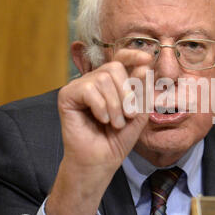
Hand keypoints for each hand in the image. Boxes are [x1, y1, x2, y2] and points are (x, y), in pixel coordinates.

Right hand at [46, 49, 152, 214]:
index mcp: (112, 83)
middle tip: (128, 115)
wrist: (101, 160)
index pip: (121, 58)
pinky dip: (100, 107)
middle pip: (114, 67)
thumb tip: (144, 66)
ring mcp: (80, 87)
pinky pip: (88, 89)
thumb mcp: (139, 113)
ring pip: (103, 79)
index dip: (133, 54)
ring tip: (115, 123)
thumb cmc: (118, 139)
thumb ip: (142, 91)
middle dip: (126, 93)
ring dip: (115, 105)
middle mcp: (95, 81)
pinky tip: (101, 120)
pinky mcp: (66, 95)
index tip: (147, 59)